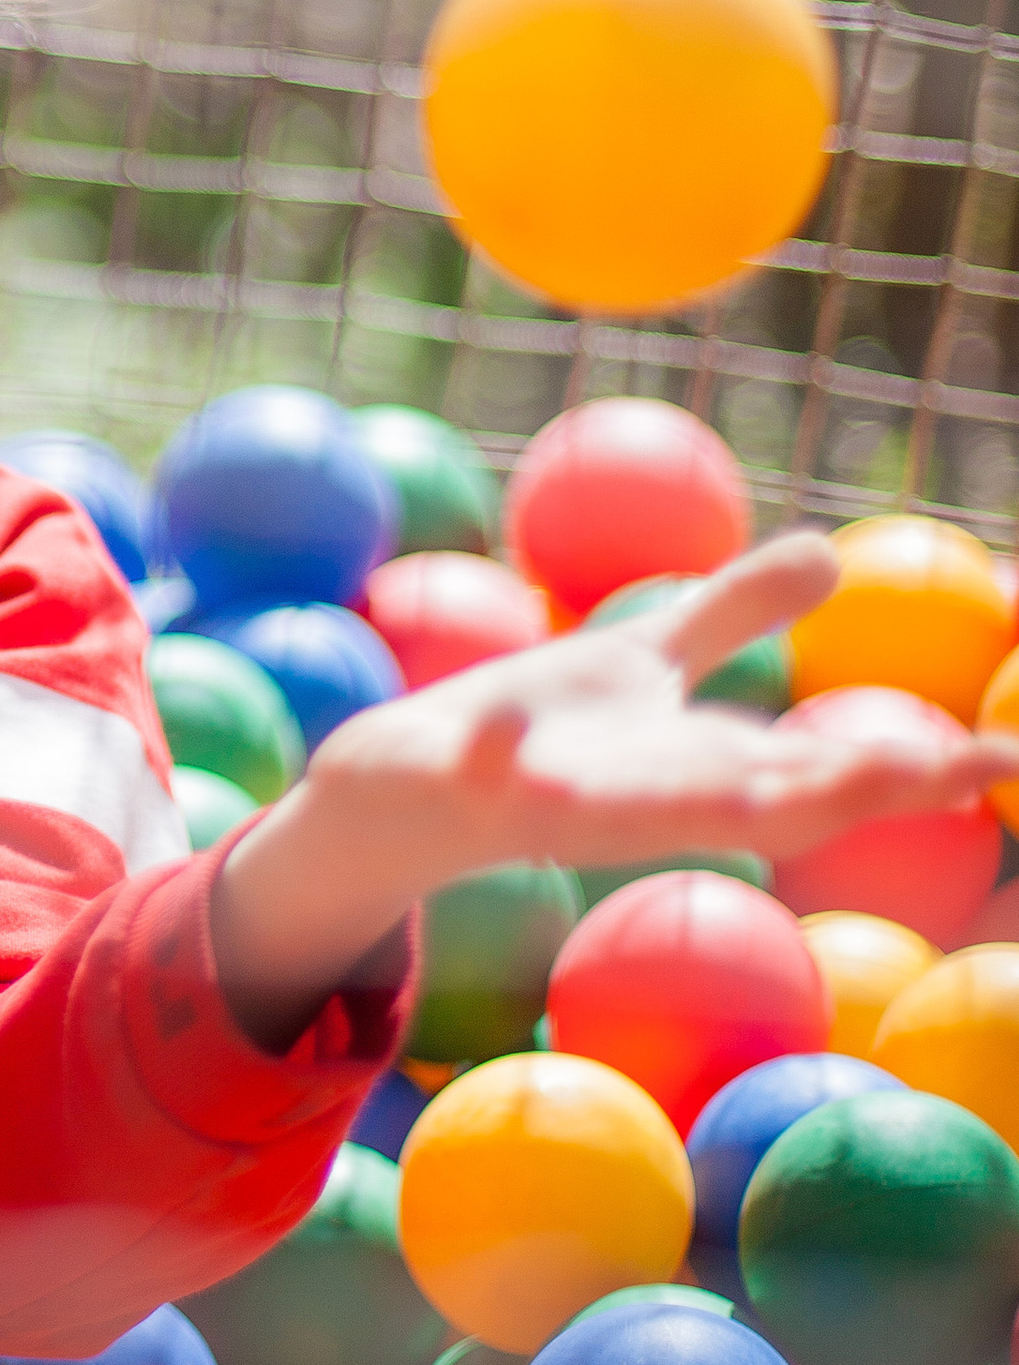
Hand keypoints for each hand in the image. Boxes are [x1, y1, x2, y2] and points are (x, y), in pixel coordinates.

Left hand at [214, 533, 1018, 1042]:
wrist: (406, 790)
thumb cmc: (544, 730)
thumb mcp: (650, 660)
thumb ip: (734, 614)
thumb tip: (831, 554)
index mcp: (695, 772)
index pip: (825, 773)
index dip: (919, 769)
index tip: (1009, 757)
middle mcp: (648, 801)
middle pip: (769, 802)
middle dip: (858, 790)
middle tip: (959, 775)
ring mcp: (560, 799)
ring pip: (647, 809)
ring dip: (708, 797)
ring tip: (780, 784)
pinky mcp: (473, 783)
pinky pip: (488, 765)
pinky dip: (497, 747)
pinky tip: (502, 723)